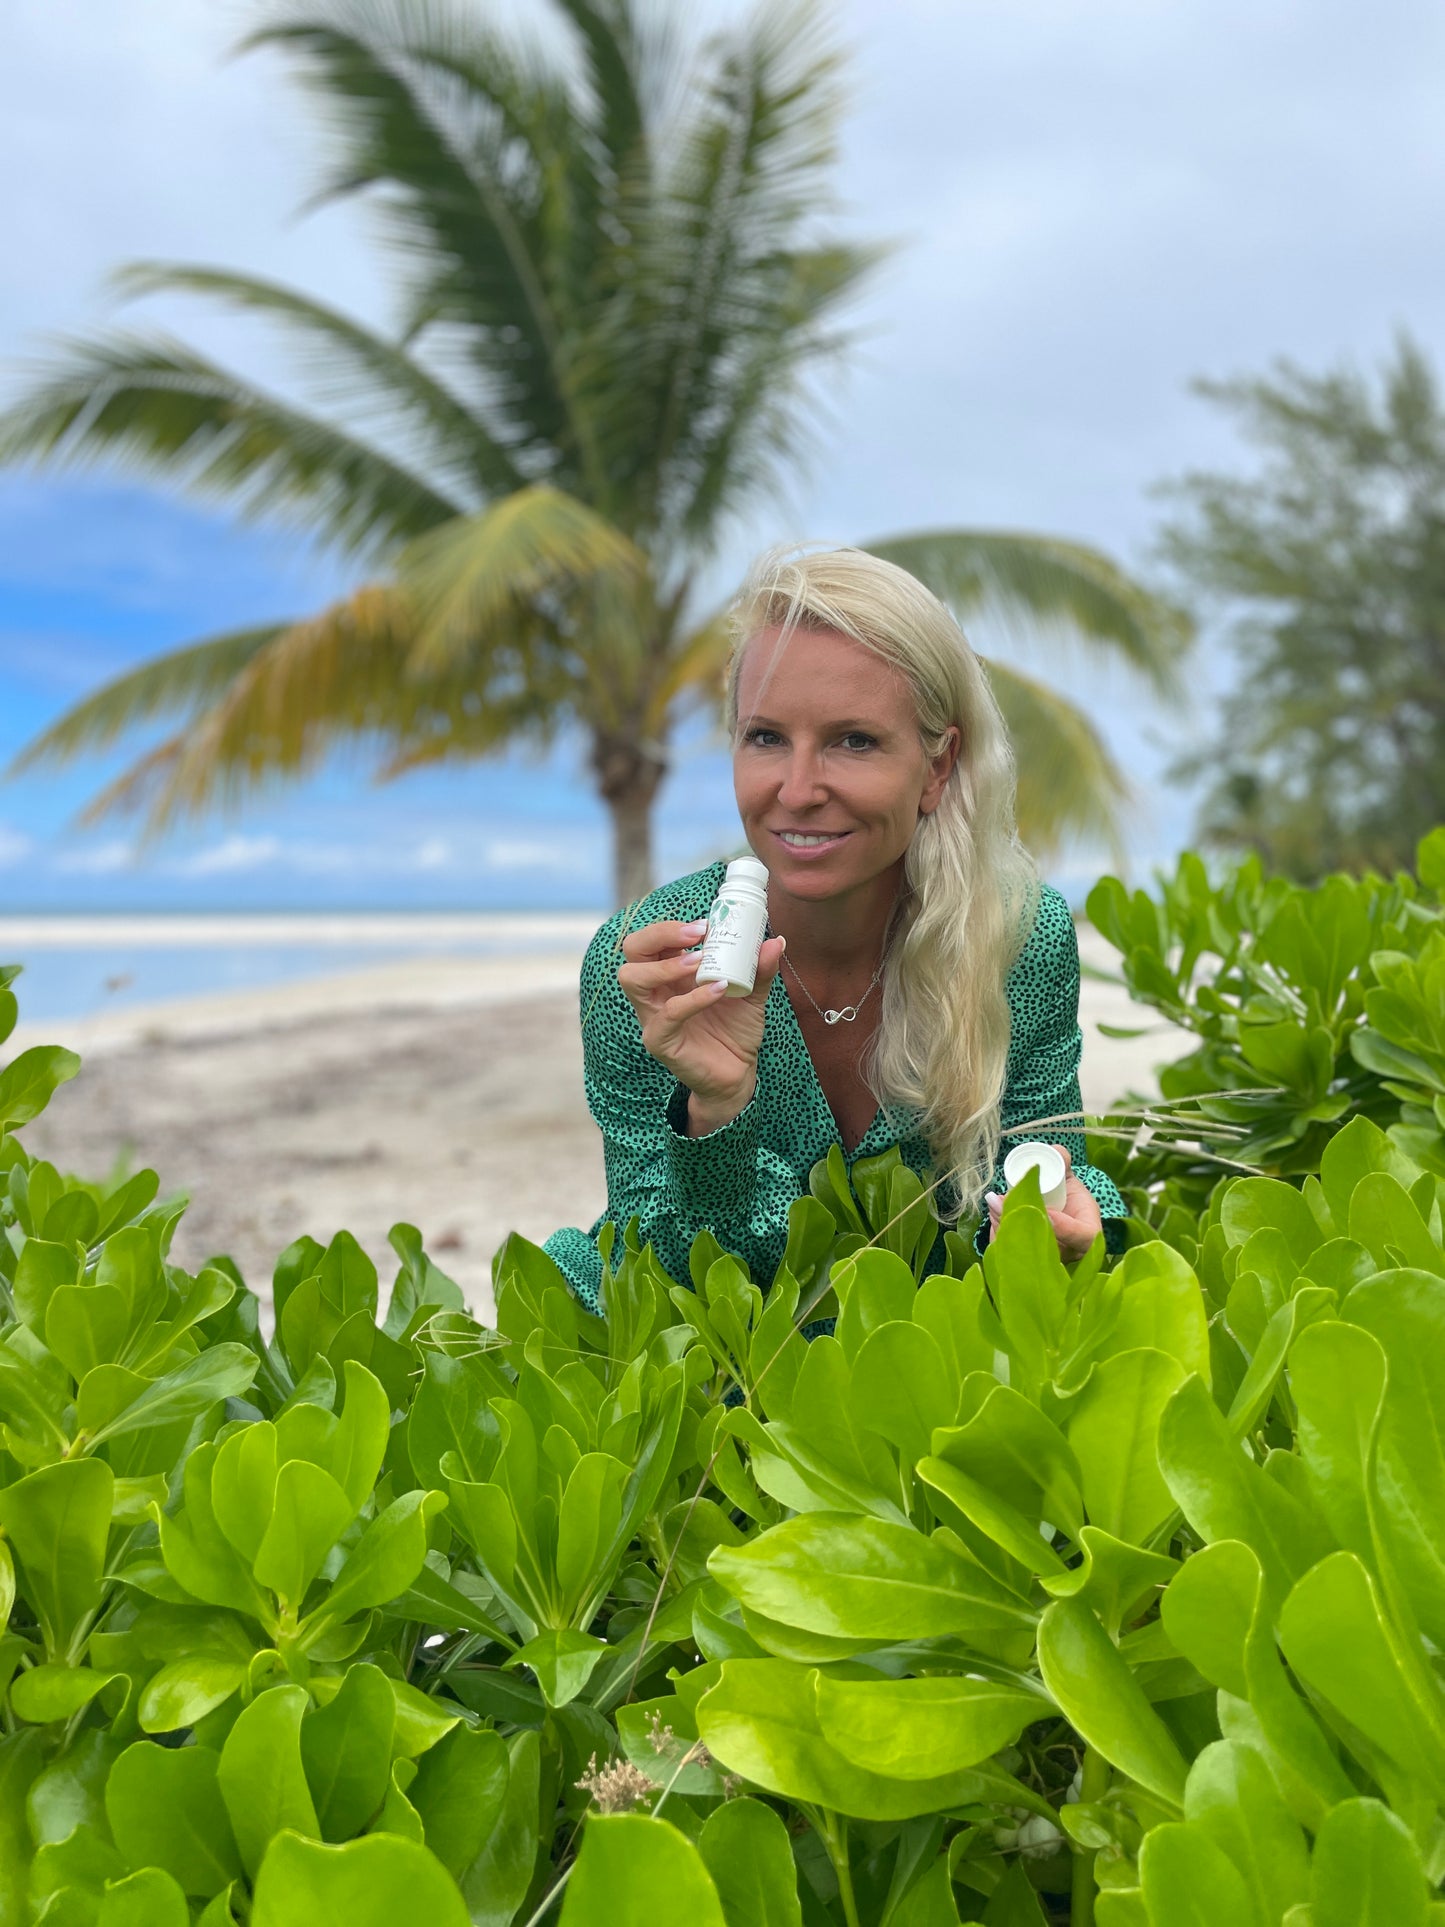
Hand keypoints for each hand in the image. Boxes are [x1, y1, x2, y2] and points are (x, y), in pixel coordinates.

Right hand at [616, 919, 785, 1133]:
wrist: (737, 1074)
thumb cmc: (734, 1031)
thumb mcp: (751, 994)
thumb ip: (759, 969)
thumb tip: (776, 941)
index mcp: (669, 975)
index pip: (651, 940)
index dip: (671, 927)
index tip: (706, 924)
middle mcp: (655, 992)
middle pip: (632, 950)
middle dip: (660, 935)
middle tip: (697, 934)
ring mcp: (653, 1016)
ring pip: (633, 978)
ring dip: (666, 965)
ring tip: (700, 962)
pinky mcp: (661, 1040)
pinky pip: (668, 1014)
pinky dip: (693, 999)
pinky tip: (719, 990)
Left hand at [986, 1145, 1103, 1261]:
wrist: (1060, 1216)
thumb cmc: (1068, 1199)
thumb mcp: (1069, 1179)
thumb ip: (1062, 1163)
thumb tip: (1055, 1151)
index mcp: (1088, 1234)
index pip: (1082, 1237)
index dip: (1063, 1228)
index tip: (1046, 1213)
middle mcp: (1069, 1254)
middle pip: (1048, 1247)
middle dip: (1023, 1224)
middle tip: (1002, 1202)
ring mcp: (1048, 1262)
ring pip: (1025, 1253)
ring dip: (1005, 1228)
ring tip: (994, 1204)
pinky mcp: (1028, 1264)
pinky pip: (1010, 1256)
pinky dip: (999, 1236)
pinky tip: (993, 1217)